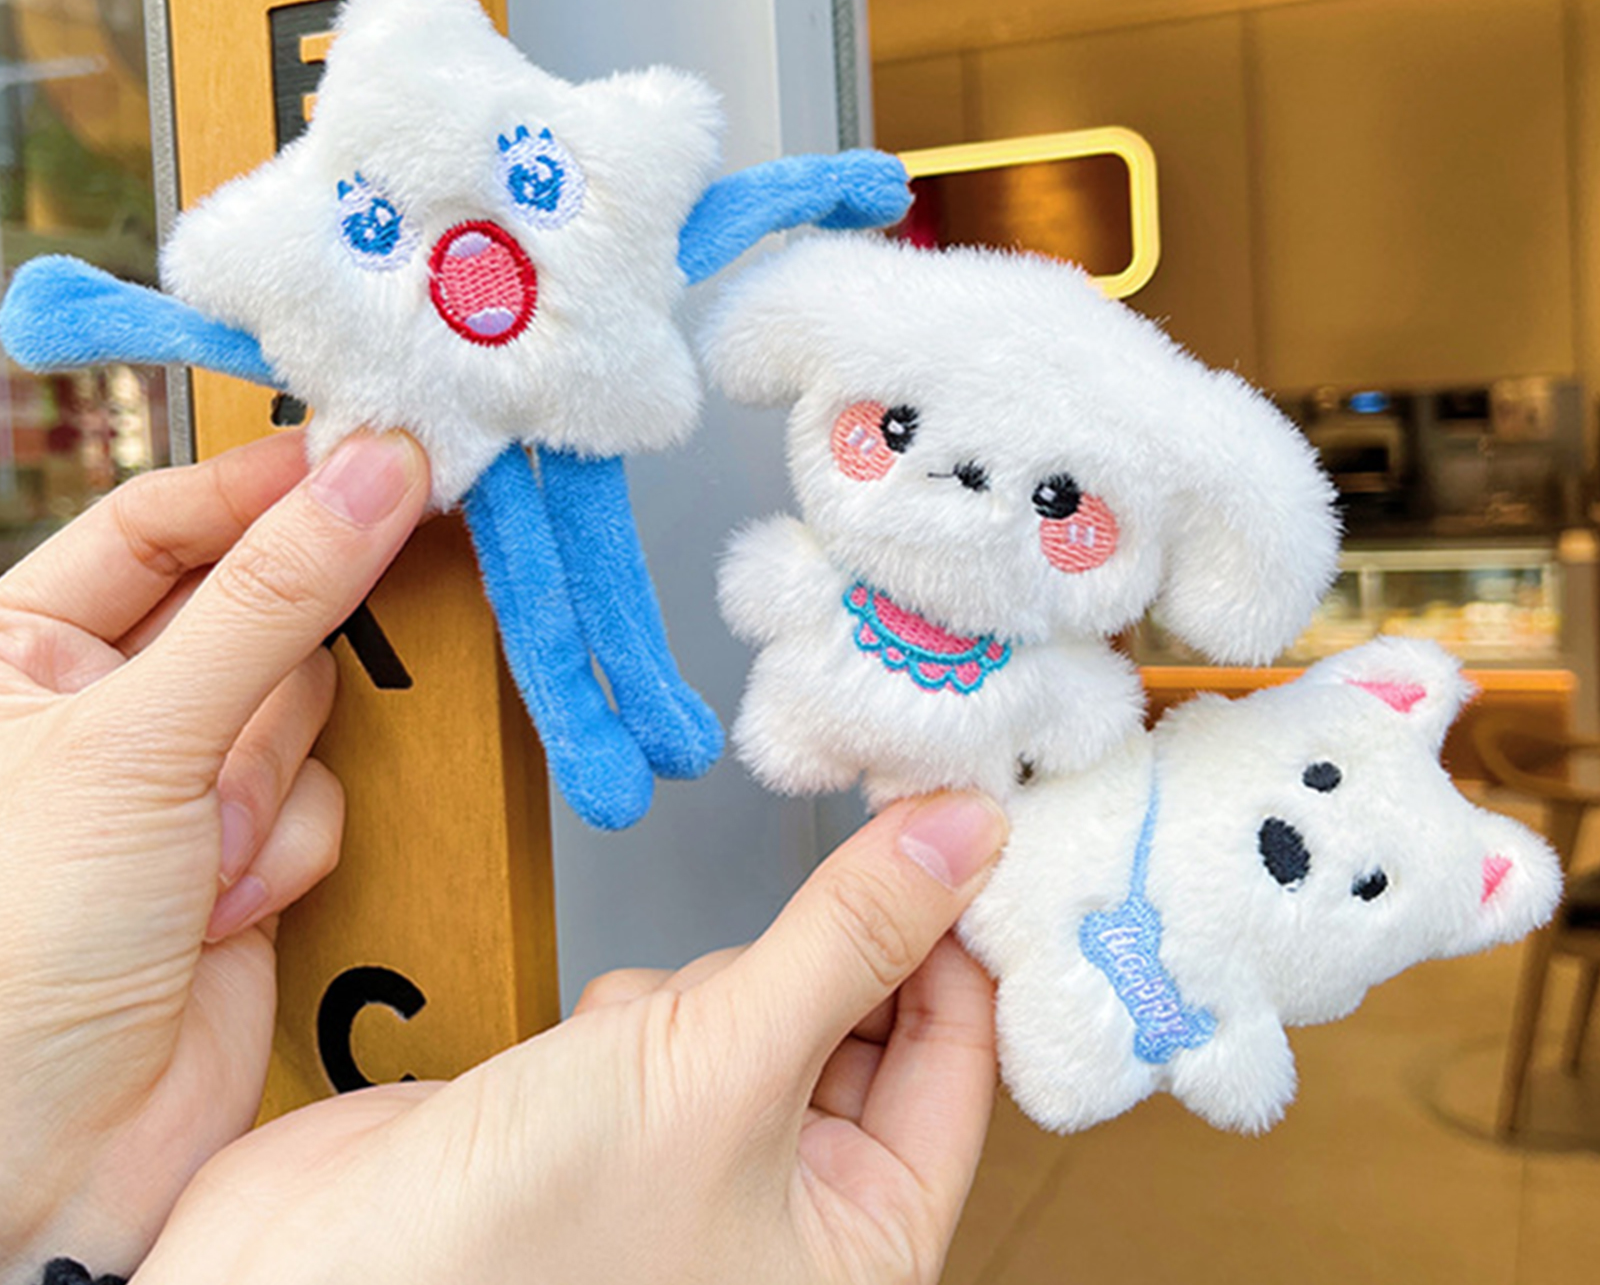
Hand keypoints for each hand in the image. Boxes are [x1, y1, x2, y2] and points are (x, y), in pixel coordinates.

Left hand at [0, 429, 429, 1282]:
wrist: (46, 1163)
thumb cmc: (10, 945)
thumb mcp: (132, 741)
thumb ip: (272, 597)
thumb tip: (377, 470)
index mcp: (22, 646)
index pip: (165, 517)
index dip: (269, 484)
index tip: (377, 449)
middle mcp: (107, 702)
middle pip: (260, 607)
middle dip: (267, 676)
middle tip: (254, 705)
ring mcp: (186, 778)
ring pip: (306, 704)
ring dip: (266, 782)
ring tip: (197, 861)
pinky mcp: (253, 848)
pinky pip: (327, 790)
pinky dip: (289, 846)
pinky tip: (225, 910)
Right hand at [136, 790, 1008, 1284]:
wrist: (317, 1272)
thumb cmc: (514, 1248)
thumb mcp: (723, 1064)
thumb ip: (849, 935)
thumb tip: (962, 833)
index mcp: (862, 1246)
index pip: (962, 1049)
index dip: (961, 927)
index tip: (956, 816)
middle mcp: (794, 1211)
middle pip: (866, 1011)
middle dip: (814, 960)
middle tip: (811, 879)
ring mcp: (706, 1153)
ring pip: (767, 993)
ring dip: (709, 985)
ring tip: (645, 1039)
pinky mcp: (627, 1102)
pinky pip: (681, 1001)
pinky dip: (640, 999)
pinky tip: (587, 1048)